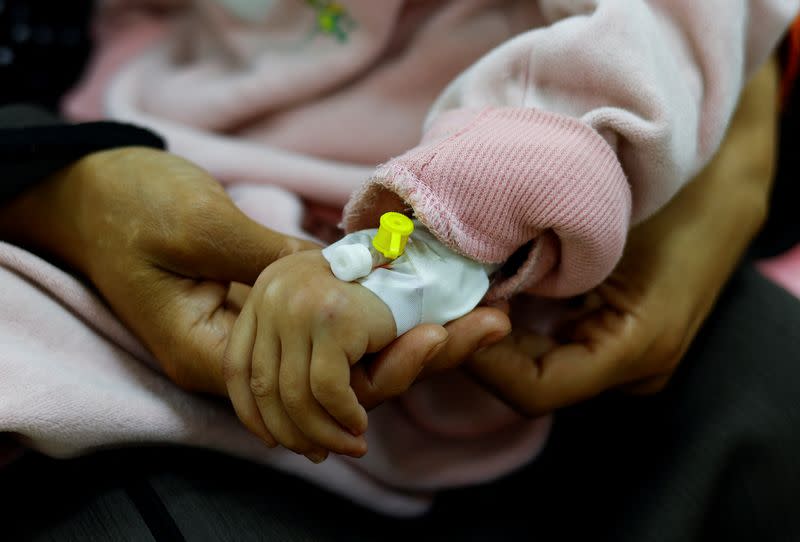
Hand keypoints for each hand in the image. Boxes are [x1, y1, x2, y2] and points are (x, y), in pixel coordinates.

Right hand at [0, 144, 510, 444]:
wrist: (88, 191)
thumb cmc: (130, 206)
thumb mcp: (201, 227)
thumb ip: (272, 261)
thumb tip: (350, 277)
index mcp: (212, 353)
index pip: (312, 394)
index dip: (380, 375)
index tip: (437, 342)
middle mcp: (235, 360)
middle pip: (336, 389)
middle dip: (410, 362)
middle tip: (479, 328)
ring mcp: (248, 339)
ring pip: (335, 368)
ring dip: (399, 350)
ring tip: (469, 323)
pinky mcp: (257, 315)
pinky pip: (320, 340)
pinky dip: (366, 332)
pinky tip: (412, 312)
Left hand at [224, 250, 396, 461]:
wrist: (422, 269)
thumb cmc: (375, 307)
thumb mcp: (330, 342)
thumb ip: (300, 378)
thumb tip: (267, 442)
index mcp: (266, 291)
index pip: (237, 364)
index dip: (250, 412)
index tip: (273, 440)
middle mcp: (273, 293)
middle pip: (264, 385)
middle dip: (292, 431)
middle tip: (319, 453)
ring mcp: (299, 304)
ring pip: (295, 394)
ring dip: (323, 432)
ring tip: (349, 445)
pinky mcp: (332, 318)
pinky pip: (328, 389)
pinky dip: (344, 415)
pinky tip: (359, 423)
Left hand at [465, 57, 779, 414]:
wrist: (721, 183)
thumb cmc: (667, 193)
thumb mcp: (595, 224)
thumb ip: (533, 265)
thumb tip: (457, 286)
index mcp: (638, 348)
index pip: (532, 389)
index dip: (480, 355)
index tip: (446, 309)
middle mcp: (635, 373)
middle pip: (530, 384)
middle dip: (478, 346)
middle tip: (441, 300)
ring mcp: (629, 365)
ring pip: (537, 370)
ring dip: (494, 336)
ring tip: (460, 292)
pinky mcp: (616, 345)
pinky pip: (553, 351)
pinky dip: (517, 327)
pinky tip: (493, 289)